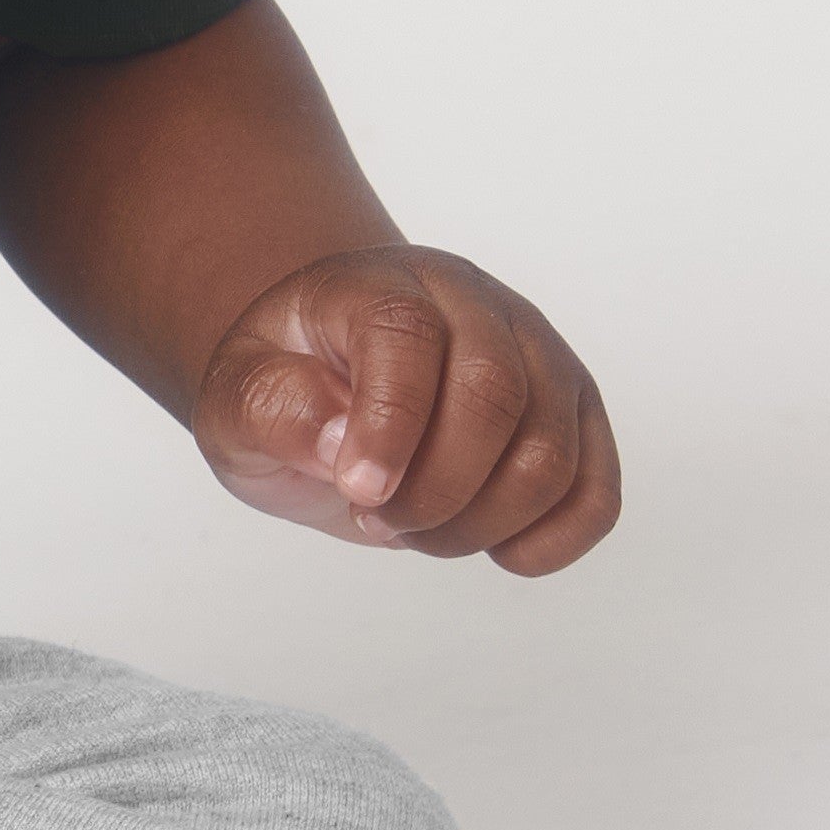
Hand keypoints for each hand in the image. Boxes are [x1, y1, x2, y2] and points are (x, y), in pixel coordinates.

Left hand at [192, 243, 620, 574]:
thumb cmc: (285, 389)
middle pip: (493, 392)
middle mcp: (476, 304)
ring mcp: (539, 358)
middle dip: (434, 487)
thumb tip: (340, 439)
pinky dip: (548, 542)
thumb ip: (270, 408)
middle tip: (376, 515)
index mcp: (382, 282)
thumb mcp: (233, 398)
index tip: (357, 491)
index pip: (407, 334)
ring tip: (414, 526)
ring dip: (479, 522)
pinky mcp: (577, 420)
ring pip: (550, 453)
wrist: (332, 388)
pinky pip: (596, 496)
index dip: (389, 424)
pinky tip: (491, 547)